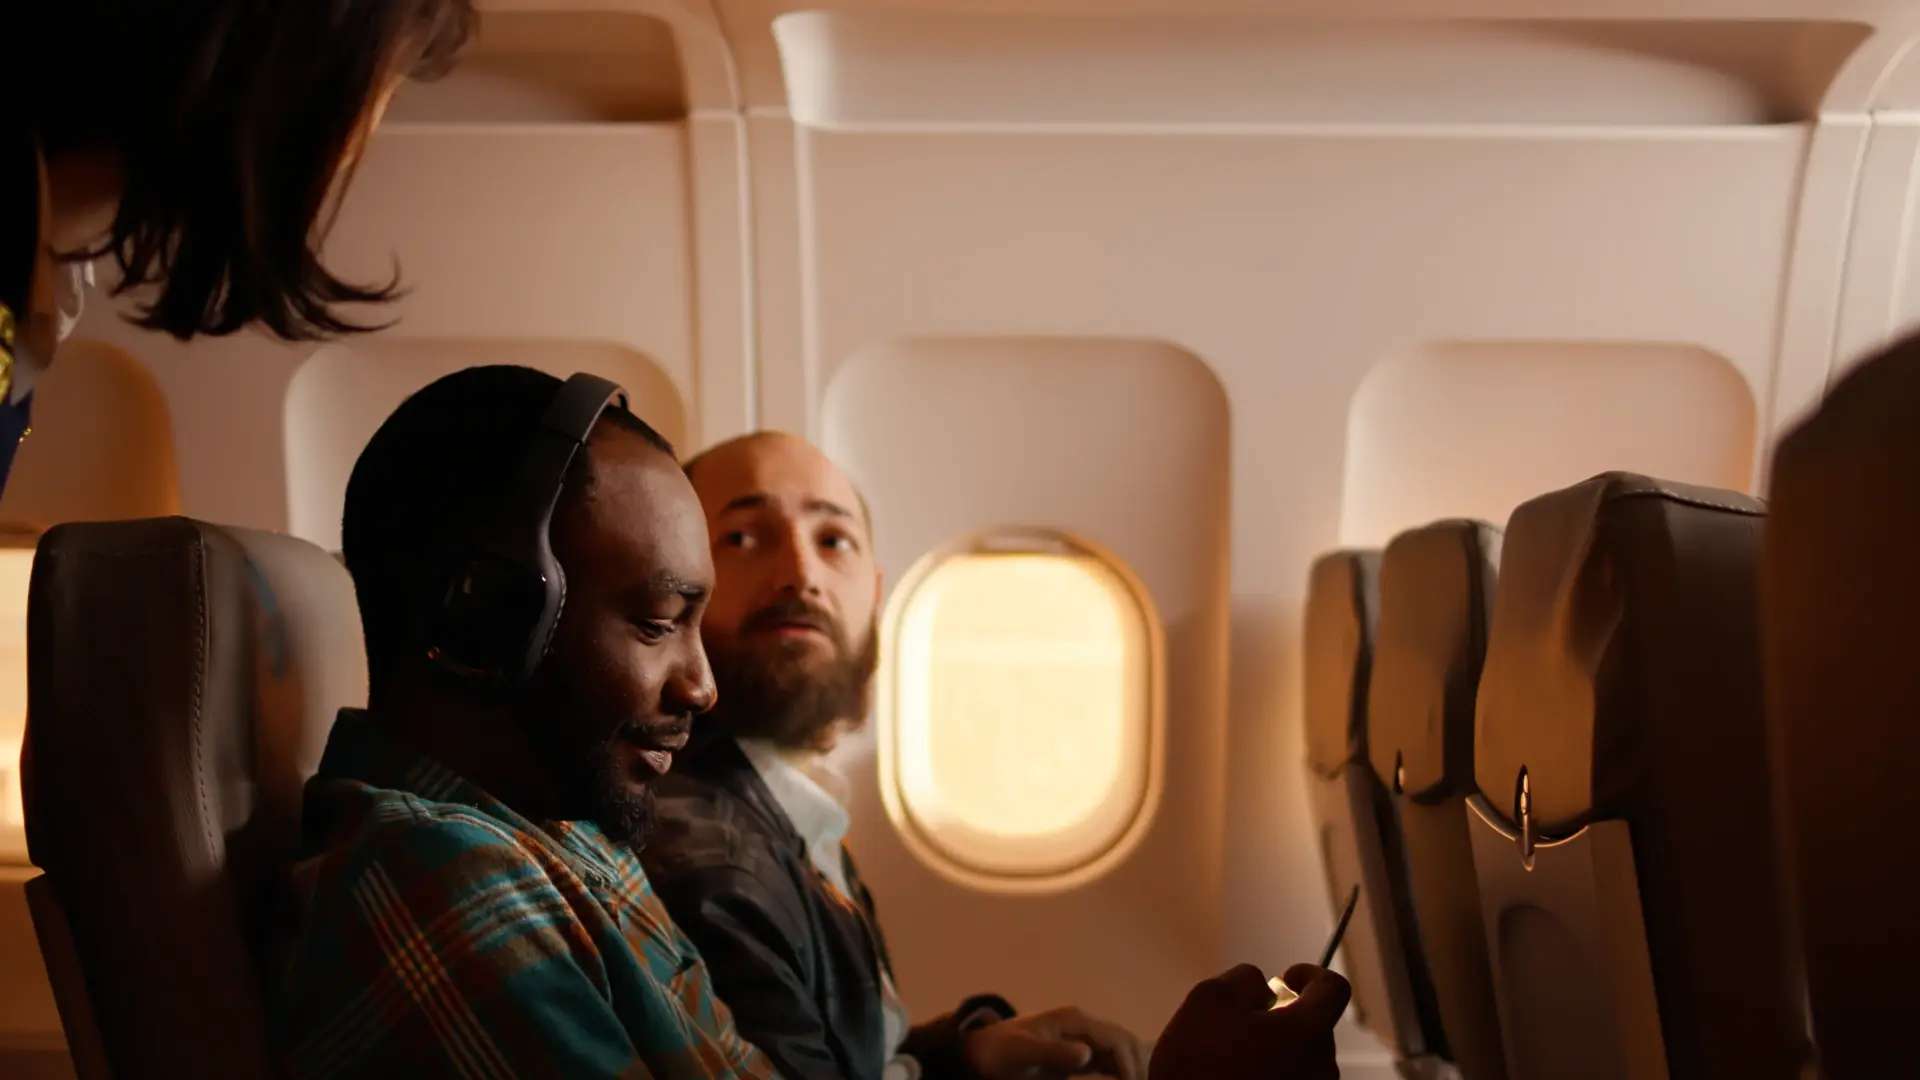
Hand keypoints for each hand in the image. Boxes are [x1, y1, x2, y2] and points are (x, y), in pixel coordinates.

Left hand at [961, 1005, 1149, 1079]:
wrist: (982, 1052)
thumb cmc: (1000, 1051)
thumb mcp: (1021, 1052)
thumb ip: (1052, 1051)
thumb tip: (1086, 1054)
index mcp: (1074, 1019)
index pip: (1116, 1038)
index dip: (1128, 1064)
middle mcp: (1084, 1025)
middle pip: (1125, 1041)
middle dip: (1136, 1065)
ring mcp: (1083, 1037)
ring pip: (1121, 1049)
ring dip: (1130, 1068)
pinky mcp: (1079, 1052)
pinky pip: (1109, 1060)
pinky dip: (1119, 1072)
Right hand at [1148, 964, 1349, 1079]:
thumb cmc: (1199, 1065)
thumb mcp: (1210, 998)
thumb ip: (1245, 979)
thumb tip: (1262, 987)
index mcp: (1307, 1032)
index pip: (1334, 989)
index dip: (1311, 974)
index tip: (1286, 978)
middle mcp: (1321, 1068)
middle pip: (1315, 1026)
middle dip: (1285, 1016)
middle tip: (1243, 1022)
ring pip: (1300, 1057)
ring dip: (1274, 1048)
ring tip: (1231, 1058)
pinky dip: (1269, 1075)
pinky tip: (1234, 1079)